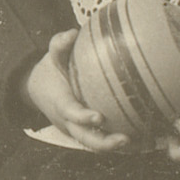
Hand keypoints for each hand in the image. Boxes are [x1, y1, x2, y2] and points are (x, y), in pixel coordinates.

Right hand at [22, 27, 132, 152]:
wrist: (38, 90)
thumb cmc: (51, 72)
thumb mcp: (52, 57)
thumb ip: (60, 45)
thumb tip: (72, 33)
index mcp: (60, 103)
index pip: (71, 112)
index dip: (83, 117)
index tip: (99, 117)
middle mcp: (68, 122)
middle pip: (84, 138)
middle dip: (104, 142)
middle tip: (124, 139)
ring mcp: (76, 131)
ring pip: (94, 144)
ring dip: (115, 147)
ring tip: (138, 143)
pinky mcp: (84, 134)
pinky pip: (100, 142)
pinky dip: (117, 146)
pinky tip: (140, 142)